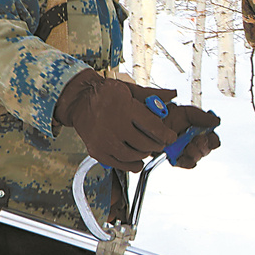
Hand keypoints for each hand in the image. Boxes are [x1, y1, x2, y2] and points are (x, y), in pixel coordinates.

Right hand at [54, 70, 175, 170]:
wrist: (80, 101)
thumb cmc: (107, 94)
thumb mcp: (130, 89)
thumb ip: (153, 95)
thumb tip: (174, 93)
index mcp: (126, 109)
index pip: (154, 128)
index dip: (166, 135)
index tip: (171, 137)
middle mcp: (115, 126)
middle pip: (145, 144)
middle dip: (157, 145)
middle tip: (160, 142)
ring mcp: (104, 141)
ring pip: (133, 156)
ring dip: (144, 154)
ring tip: (146, 148)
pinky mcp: (97, 151)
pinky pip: (119, 164)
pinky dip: (131, 165)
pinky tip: (136, 160)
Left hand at [159, 103, 221, 167]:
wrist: (152, 122)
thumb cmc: (168, 116)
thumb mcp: (187, 112)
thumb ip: (202, 117)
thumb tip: (216, 121)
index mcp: (200, 132)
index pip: (213, 140)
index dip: (213, 140)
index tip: (209, 136)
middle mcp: (194, 142)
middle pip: (207, 150)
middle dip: (203, 146)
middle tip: (196, 140)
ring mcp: (185, 152)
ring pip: (198, 158)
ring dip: (195, 152)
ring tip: (187, 146)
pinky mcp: (176, 159)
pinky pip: (187, 164)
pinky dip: (186, 161)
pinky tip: (183, 154)